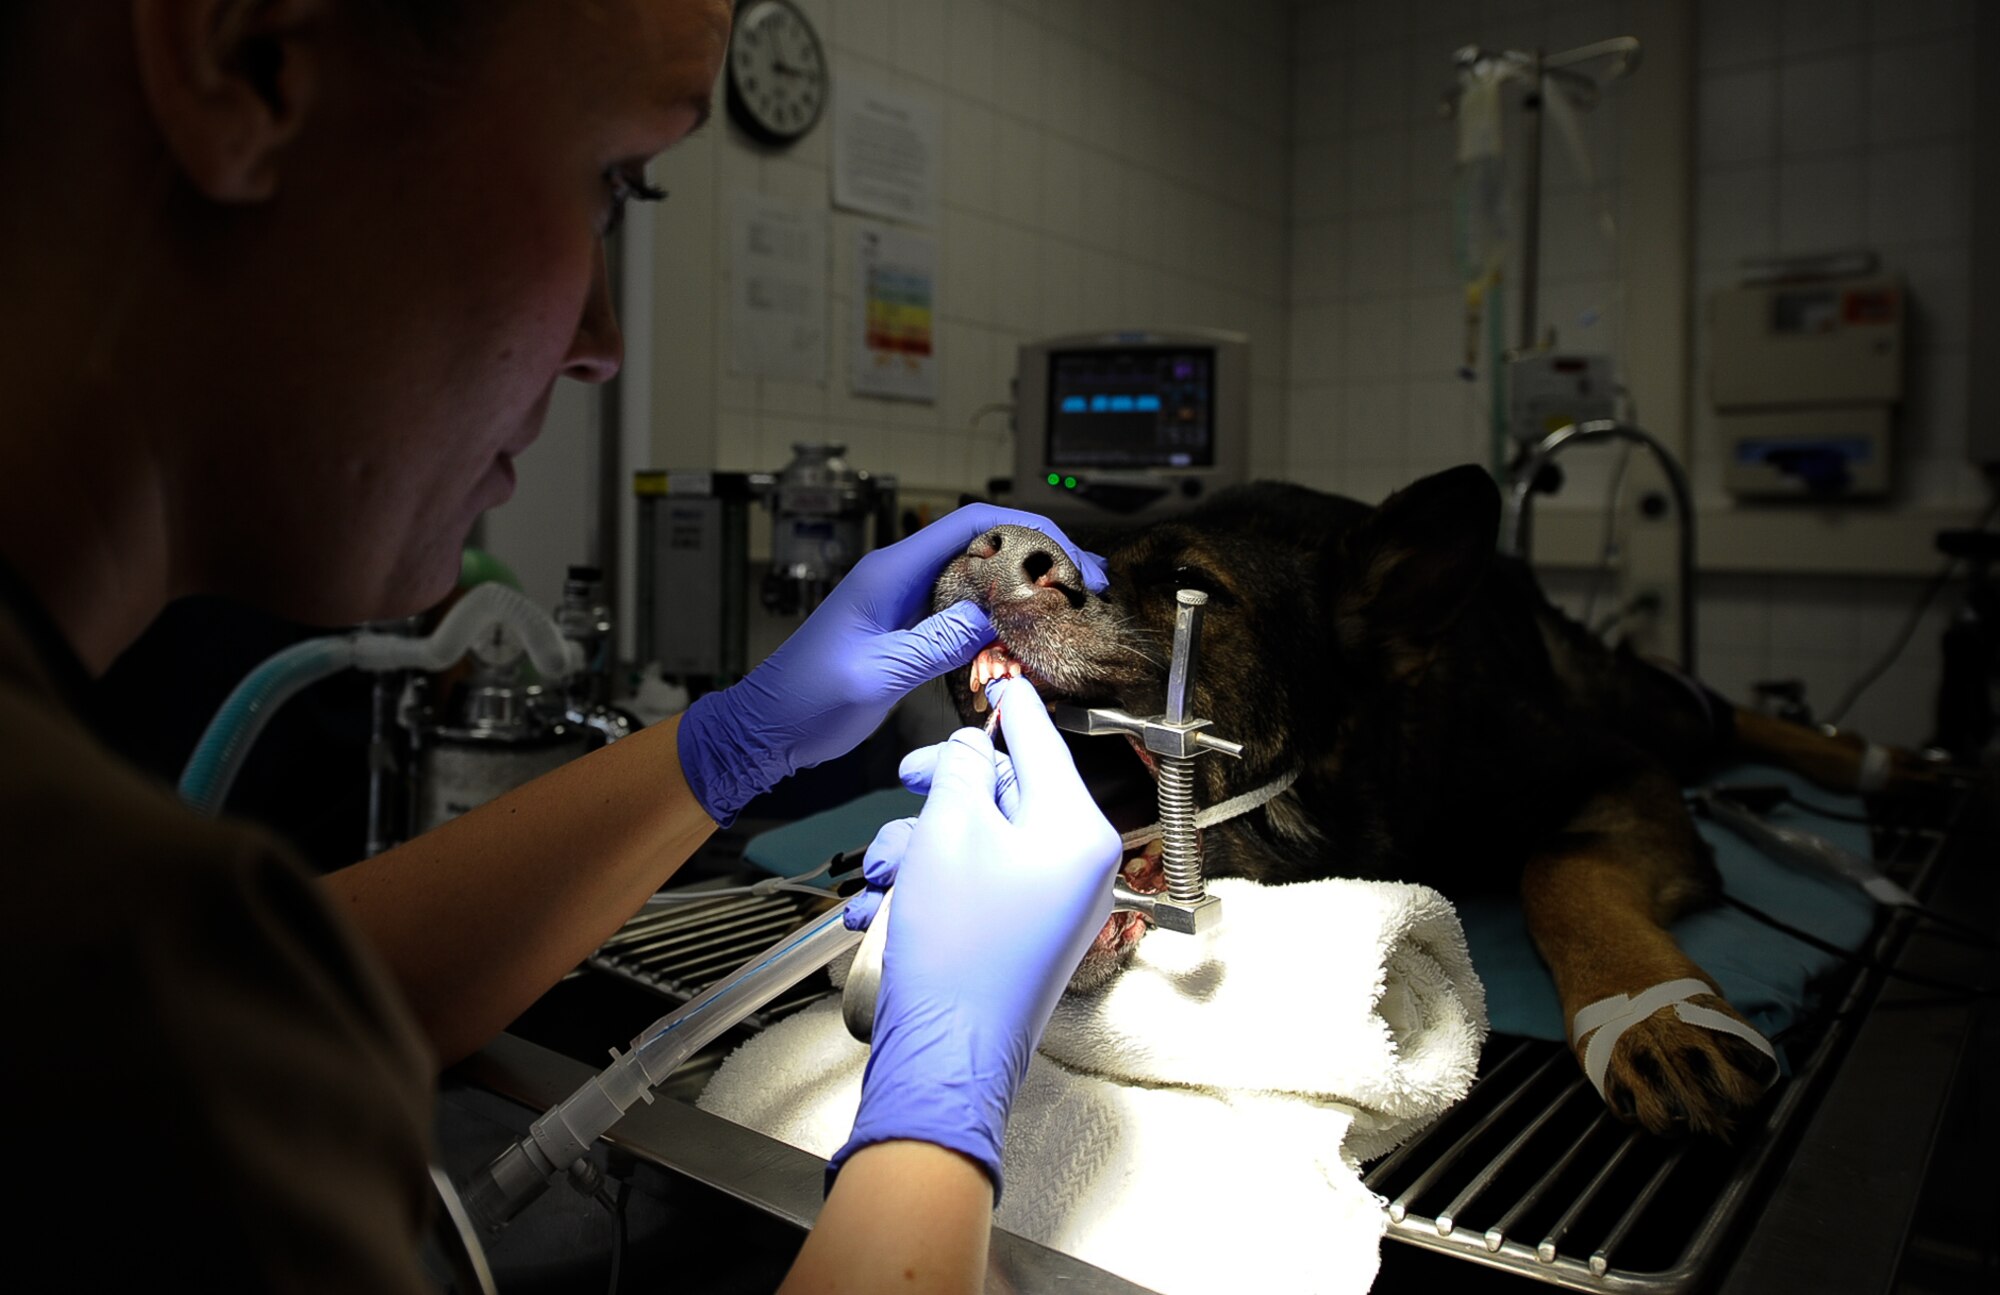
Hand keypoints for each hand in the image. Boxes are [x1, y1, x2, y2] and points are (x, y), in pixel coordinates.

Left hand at [678, 505, 1105, 824]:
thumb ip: (936, 643)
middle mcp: (901, 575)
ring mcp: (903, 600)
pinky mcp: (906, 627)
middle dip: (1039, 557)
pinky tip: (1028, 636)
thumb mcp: (878, 674)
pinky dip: (1000, 616)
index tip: (1072, 557)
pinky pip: (962, 609)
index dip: (1029, 530)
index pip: (971, 524)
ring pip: (977, 576)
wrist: (765, 728)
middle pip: (983, 544)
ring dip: (1025, 587)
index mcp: (891, 572)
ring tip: (1073, 606)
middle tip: (1090, 585)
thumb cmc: (808, 701)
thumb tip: (995, 615)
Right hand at [831, 677, 1120, 1195]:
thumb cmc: (958, 953)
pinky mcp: (1020, 936)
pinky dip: (928, 886)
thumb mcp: (951, 831)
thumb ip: (965, 771)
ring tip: (882, 874)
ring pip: (979, 842)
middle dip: (945, 792)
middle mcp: (1077, 869)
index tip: (1003, 682)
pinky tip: (882, 906)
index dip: (1012, 709)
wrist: (946, 1057)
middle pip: (1007, 794)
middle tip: (912, 779)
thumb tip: (974, 748)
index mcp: (1079, 834)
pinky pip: (975, 886)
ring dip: (921, 846)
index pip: (1046, 747)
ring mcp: (1051, 907)